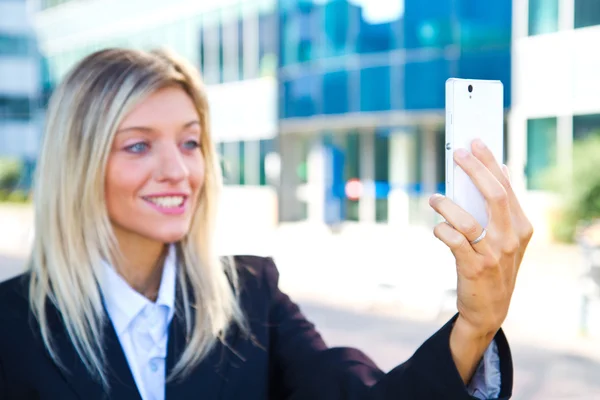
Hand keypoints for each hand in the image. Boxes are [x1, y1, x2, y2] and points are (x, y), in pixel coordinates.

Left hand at [429, 139, 533, 380]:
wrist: (490, 308)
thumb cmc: (494, 265)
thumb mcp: (506, 238)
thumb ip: (502, 209)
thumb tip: (499, 170)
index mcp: (521, 227)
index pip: (507, 187)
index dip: (490, 163)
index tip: (475, 143)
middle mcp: (511, 238)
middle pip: (494, 195)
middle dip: (475, 169)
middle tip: (458, 153)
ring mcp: (494, 254)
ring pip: (468, 219)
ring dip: (447, 204)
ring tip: (434, 198)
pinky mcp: (474, 268)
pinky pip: (454, 241)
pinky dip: (442, 230)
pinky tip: (437, 228)